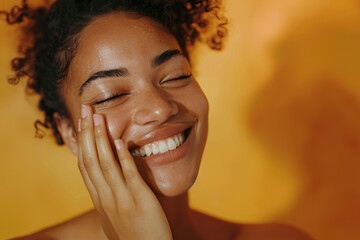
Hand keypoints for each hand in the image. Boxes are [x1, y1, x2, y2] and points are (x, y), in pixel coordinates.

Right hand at [77, 105, 172, 239]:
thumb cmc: (133, 235)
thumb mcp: (113, 215)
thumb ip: (110, 196)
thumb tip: (108, 179)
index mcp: (99, 199)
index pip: (85, 165)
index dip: (82, 141)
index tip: (81, 122)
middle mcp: (105, 197)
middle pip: (90, 160)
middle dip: (87, 132)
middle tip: (85, 108)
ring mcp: (120, 199)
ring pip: (105, 165)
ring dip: (101, 139)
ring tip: (98, 117)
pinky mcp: (139, 201)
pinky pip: (129, 176)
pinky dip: (122, 158)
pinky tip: (120, 142)